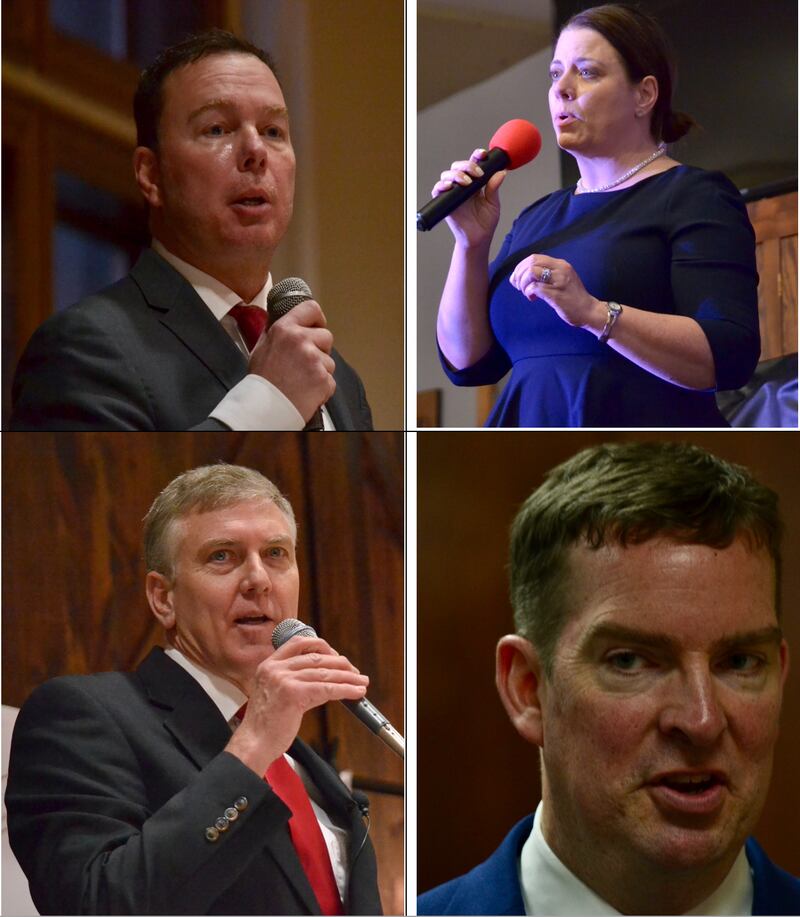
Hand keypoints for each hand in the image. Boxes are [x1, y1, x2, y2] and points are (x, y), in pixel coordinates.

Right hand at [226, 636, 368, 774]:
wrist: (254, 743)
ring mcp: (284, 679)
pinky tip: (356, 692)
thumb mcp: (274, 692)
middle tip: (355, 672)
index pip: (299, 643)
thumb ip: (292, 678)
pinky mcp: (294, 694)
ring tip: (362, 682)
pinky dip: (345, 690)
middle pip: (317, 658)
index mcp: (269, 665)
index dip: (321, 646)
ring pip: (325, 673)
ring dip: (348, 677)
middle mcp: (275, 668)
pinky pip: (327, 689)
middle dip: (340, 664)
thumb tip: (322, 674)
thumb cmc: (265, 723)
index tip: (335, 656)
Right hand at [248, 300, 335, 421]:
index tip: (317, 325)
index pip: (311, 308)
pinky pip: (330, 380)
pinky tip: (306, 390)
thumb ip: (276, 331)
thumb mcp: (262, 347)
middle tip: (305, 362)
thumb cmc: (262, 381)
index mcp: (285, 329)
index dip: (317, 318)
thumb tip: (286, 319)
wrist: (265, 408)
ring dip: (320, 370)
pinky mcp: (323, 379)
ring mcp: (314, 360)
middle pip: (326, 336)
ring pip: (329, 360)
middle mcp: (301, 341)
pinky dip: (322, 387)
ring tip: (302, 380)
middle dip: (320, 348)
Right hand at [432, 148, 506, 246]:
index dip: (476, 156)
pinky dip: (441, 185)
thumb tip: (500, 172)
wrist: (478, 239)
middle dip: (467, 165)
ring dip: (456, 174)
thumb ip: (494, 188)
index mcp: (475, 183)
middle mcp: (462, 186)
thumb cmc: (485, 223)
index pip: (473, 164)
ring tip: (466, 182)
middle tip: (478, 174)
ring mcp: (453, 193)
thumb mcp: (493, 203)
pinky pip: (437, 190)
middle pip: (458, 166)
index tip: (482, 154)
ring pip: (447, 174)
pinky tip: (450, 186)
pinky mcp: (444, 202)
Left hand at [509, 254, 604, 330]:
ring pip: (531, 273)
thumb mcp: (560, 279)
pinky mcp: (556, 294)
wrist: (588, 311)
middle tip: (518, 286)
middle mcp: (560, 269)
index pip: (534, 257)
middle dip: (519, 274)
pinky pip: (535, 288)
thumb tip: (520, 276)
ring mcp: (559, 281)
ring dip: (523, 283)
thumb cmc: (571, 297)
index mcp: (560, 264)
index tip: (517, 278)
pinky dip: (529, 292)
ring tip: (527, 293)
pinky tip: (533, 298)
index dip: (521, 266)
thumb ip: (545, 275)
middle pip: (531, 263)